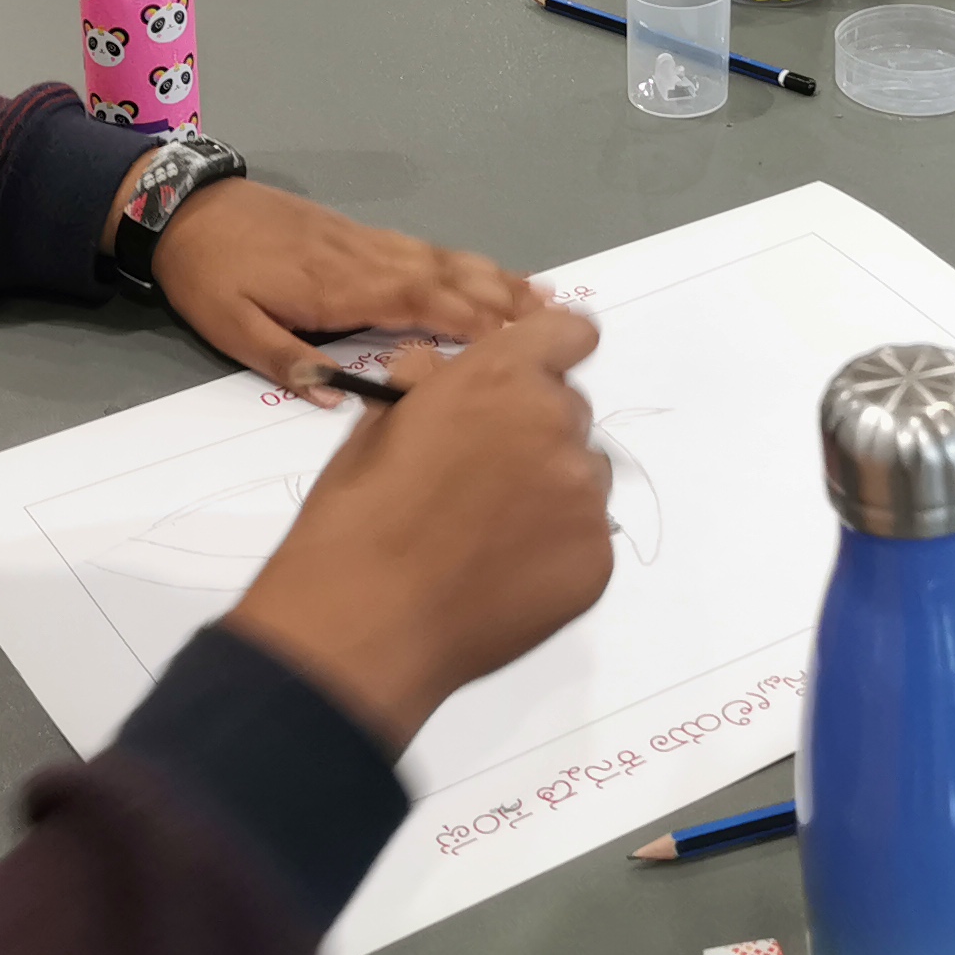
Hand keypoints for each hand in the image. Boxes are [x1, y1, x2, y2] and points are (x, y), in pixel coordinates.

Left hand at [144, 179, 541, 400]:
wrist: (186, 208)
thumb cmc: (209, 274)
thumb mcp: (231, 328)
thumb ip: (285, 359)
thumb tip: (336, 398)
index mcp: (338, 287)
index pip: (417, 303)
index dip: (468, 320)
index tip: (515, 340)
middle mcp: (364, 259)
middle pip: (444, 276)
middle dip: (501, 298)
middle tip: (555, 321)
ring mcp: (365, 243)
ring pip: (441, 259)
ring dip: (492, 277)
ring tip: (541, 296)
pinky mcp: (358, 236)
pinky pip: (423, 249)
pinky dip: (462, 262)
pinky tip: (482, 272)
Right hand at [223, 308, 611, 752]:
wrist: (366, 620)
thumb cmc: (357, 516)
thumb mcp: (379, 423)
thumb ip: (429, 384)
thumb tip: (440, 372)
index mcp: (502, 377)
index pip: (569, 334)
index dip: (551, 354)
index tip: (535, 380)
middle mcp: (556, 424)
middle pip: (571, 412)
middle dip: (536, 433)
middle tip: (485, 480)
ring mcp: (583, 495)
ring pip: (584, 476)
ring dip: (552, 491)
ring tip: (492, 536)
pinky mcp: (597, 557)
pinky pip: (586, 537)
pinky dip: (556, 550)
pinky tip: (505, 575)